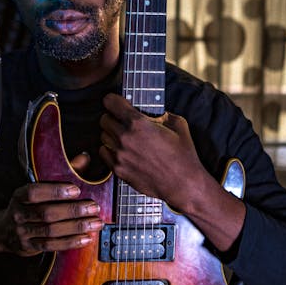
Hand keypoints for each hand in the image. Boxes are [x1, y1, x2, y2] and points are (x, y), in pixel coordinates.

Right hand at [0, 153, 103, 256]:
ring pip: (51, 231)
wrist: (4, 232)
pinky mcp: (29, 247)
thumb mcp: (38, 188)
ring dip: (76, 227)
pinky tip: (86, 238)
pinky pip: (51, 245)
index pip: (34, 192)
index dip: (55, 191)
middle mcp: (19, 214)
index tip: (76, 190)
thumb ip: (61, 172)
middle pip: (46, 213)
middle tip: (92, 207)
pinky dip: (70, 242)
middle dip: (72, 210)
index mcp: (19, 196)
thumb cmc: (27, 205)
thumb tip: (84, 158)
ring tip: (95, 223)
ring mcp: (23, 232)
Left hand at [99, 93, 245, 250]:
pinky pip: (104, 153)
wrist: (183, 184)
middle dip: (112, 117)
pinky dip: (109, 150)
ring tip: (124, 137)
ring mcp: (120, 155)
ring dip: (111, 134)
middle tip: (122, 121)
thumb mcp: (178, 124)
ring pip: (103, 136)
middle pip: (104, 119)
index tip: (115, 102)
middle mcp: (125, 137)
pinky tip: (122, 151)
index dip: (113, 100)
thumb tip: (154, 112)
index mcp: (138, 123)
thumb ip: (162, 114)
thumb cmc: (183, 155)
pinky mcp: (118, 170)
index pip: (111, 103)